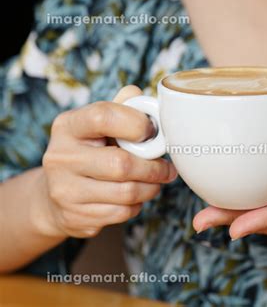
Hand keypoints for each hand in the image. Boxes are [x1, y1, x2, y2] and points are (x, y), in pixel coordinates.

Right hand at [41, 86, 176, 237]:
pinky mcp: (75, 216)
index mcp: (68, 126)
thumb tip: (137, 93)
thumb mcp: (96, 126)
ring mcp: (64, 190)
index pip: (103, 117)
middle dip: (154, 168)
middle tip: (167, 169)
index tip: (152, 132)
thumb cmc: (89, 152)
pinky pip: (121, 213)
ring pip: (126, 193)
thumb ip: (119, 109)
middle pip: (121, 164)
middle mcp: (60, 157)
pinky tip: (134, 197)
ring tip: (155, 182)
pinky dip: (137, 205)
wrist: (56, 194)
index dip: (137, 124)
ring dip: (151, 188)